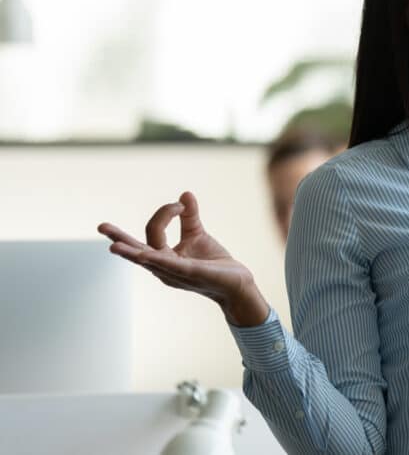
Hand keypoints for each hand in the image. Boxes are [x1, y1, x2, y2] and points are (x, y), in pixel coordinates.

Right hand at [97, 191, 269, 326]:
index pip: (151, 233)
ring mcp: (175, 273)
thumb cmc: (214, 263)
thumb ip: (189, 217)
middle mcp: (164, 268)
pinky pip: (171, 266)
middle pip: (137, 252)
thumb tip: (184, 194)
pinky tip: (146, 255)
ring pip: (149, 261)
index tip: (180, 204)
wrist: (237, 283)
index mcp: (164, 257)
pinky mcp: (191, 274)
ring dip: (131, 253)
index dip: (164, 213)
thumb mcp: (197, 235)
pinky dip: (158, 259)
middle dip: (120, 240)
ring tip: (113, 247)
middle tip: (101, 226)